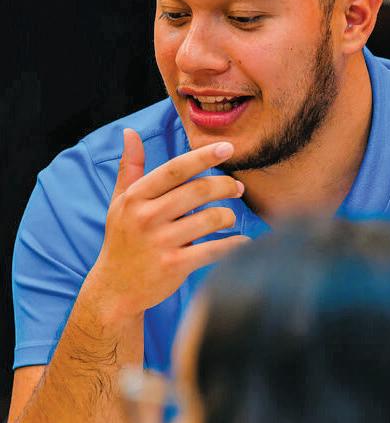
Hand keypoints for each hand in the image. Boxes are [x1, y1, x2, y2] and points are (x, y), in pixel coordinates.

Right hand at [82, 129, 250, 321]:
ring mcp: (160, 242)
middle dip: (226, 186)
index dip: (203, 157)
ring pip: (212, 219)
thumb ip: (130, 168)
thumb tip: (129, 133)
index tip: (228, 148)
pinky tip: (242, 242)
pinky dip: (235, 244)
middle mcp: (146, 217)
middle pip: (199, 191)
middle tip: (237, 188)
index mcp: (136, 197)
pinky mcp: (174, 265)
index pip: (174, 170)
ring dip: (229, 216)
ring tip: (228, 218)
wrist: (115, 289)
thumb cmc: (123, 239)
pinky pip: (215, 249)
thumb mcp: (120, 202)